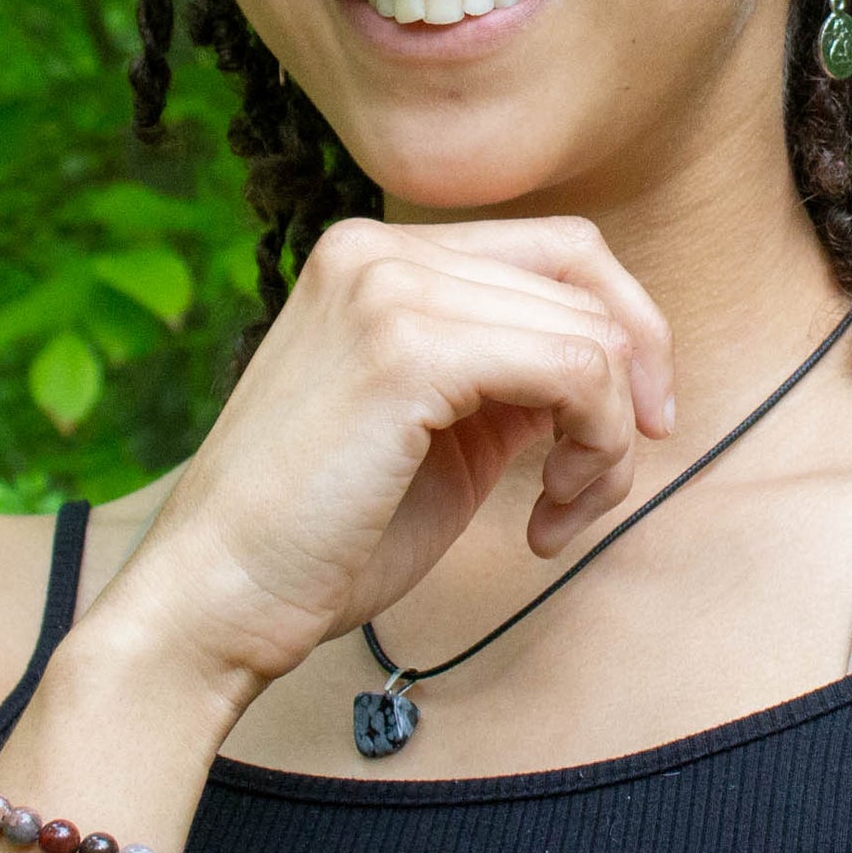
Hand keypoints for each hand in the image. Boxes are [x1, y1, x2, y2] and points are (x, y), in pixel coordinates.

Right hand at [89, 214, 674, 709]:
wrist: (212, 605)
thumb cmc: (323, 536)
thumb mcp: (437, 428)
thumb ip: (511, 373)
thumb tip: (615, 361)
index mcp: (376, 256)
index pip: (557, 247)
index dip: (625, 329)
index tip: (639, 422)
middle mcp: (378, 249)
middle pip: (585, 277)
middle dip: (627, 389)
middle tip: (599, 484)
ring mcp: (387, 288)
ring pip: (590, 331)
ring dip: (608, 437)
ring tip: (562, 512)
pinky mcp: (406, 348)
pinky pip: (576, 370)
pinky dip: (595, 448)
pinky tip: (547, 519)